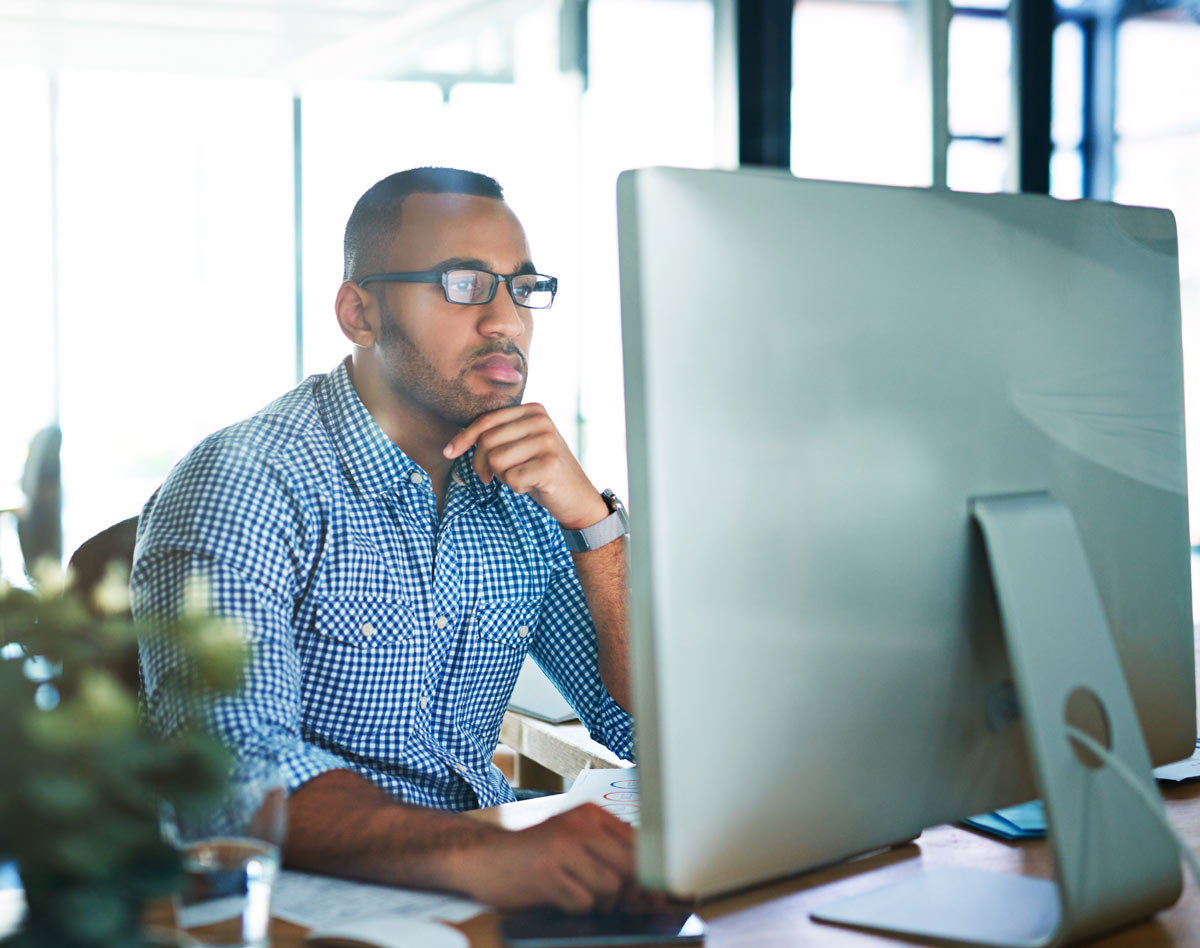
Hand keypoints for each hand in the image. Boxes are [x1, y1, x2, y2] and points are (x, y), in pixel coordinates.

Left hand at [443, 404, 607, 529]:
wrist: (577, 498)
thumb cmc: (541, 472)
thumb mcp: (520, 446)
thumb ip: (497, 435)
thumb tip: (454, 443)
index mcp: (533, 410)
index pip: (487, 420)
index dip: (464, 438)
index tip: (448, 452)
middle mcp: (542, 420)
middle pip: (487, 441)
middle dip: (482, 464)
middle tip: (491, 478)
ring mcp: (548, 441)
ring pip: (496, 460)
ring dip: (502, 477)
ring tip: (522, 478)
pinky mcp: (550, 464)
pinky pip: (510, 478)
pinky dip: (517, 487)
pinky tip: (533, 486)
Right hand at [458, 803, 636, 911]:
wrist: (483, 857)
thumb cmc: (534, 854)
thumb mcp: (574, 842)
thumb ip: (611, 858)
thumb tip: (651, 893)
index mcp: (589, 814)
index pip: (638, 842)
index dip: (648, 873)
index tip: (651, 893)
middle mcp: (579, 825)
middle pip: (629, 866)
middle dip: (627, 892)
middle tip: (613, 900)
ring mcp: (561, 848)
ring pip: (609, 887)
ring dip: (599, 902)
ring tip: (578, 894)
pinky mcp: (546, 874)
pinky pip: (583, 902)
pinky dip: (576, 908)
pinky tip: (560, 897)